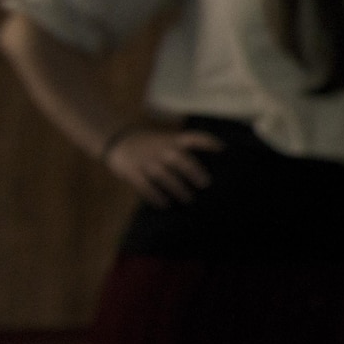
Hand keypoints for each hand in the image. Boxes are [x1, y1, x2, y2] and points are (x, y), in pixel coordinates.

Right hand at [104, 126, 222, 205]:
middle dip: (193, 171)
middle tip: (206, 184)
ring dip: (177, 187)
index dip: (208, 142)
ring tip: (189, 200)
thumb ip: (183, 151)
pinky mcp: (132, 171)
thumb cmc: (153, 145)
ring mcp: (146, 160)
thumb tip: (209, 170)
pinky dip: (154, 195)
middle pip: (180, 159)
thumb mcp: (168, 140)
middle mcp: (161, 149)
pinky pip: (144, 185)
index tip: (223, 149)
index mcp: (172, 140)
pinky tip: (164, 204)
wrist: (119, 140)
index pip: (193, 138)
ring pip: (163, 174)